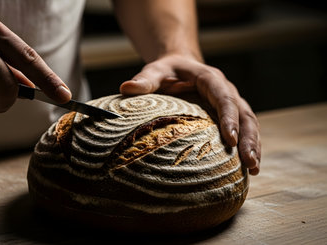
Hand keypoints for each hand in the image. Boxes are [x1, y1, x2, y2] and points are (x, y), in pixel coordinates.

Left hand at [120, 54, 260, 174]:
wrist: (179, 66)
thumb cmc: (167, 70)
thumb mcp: (155, 71)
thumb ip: (144, 80)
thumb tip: (125, 88)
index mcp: (210, 79)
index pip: (224, 98)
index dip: (229, 118)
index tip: (230, 139)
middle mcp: (226, 90)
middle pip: (244, 114)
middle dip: (248, 138)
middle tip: (249, 162)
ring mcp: (231, 102)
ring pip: (249, 123)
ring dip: (253, 145)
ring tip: (253, 169)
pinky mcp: (230, 114)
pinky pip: (245, 129)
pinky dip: (248, 146)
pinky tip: (248, 168)